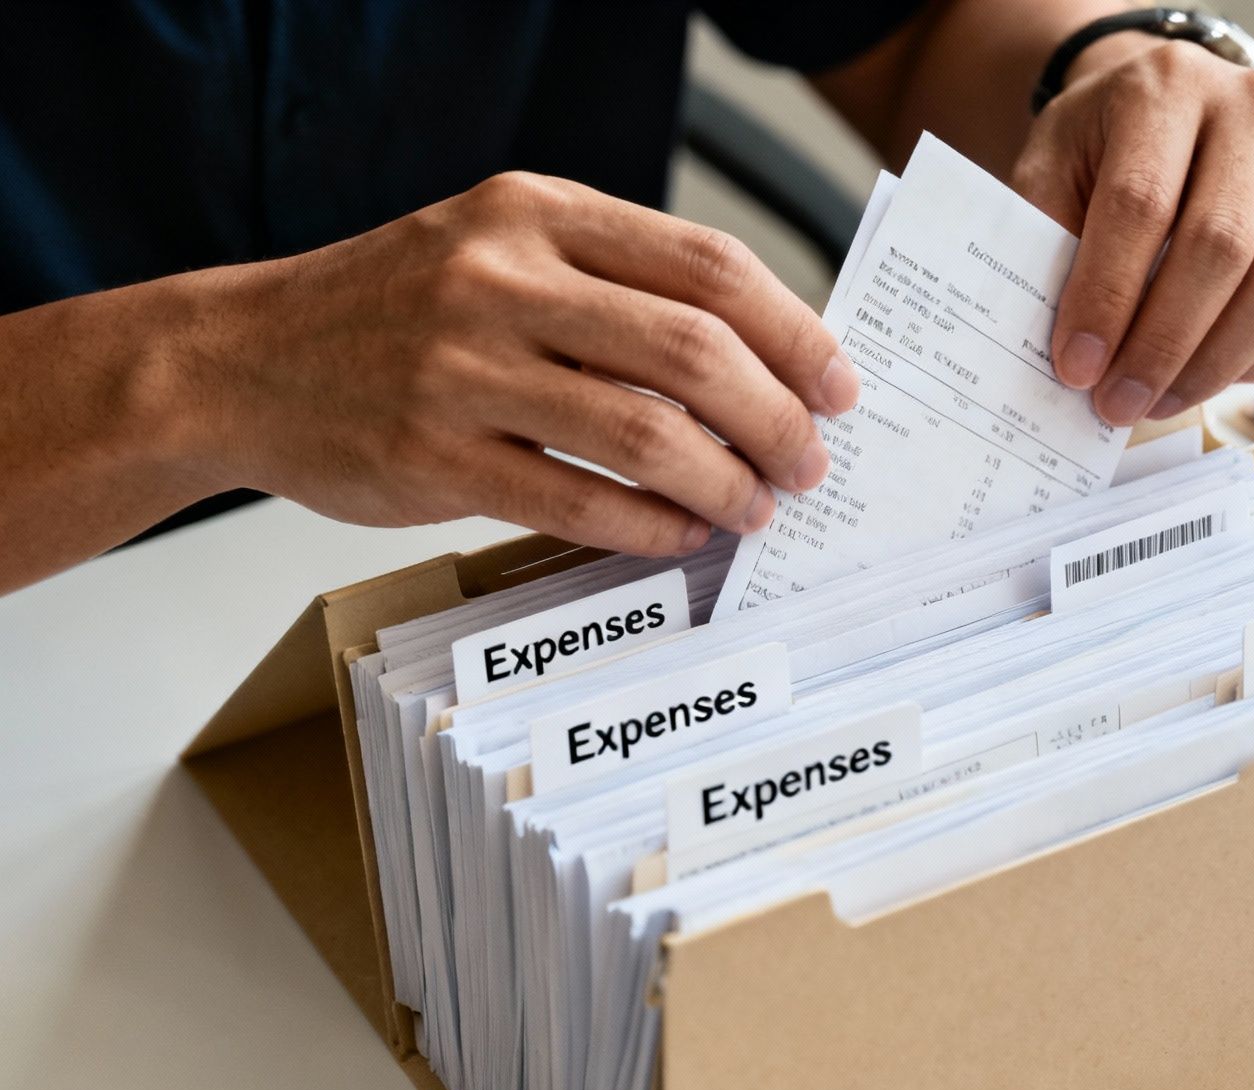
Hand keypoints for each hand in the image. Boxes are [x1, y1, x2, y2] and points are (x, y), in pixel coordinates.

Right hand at [187, 172, 858, 553]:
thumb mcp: (499, 250)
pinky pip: (578, 500)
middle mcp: (503, 277)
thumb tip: (760, 358)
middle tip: (809, 462)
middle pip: (695, 349)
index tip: (838, 383)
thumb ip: (613, 285)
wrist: (237, 360)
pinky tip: (682, 534)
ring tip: (756, 508)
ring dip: (725, 481)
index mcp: (537, 212)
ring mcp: (463, 368)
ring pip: (646, 431)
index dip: (796, 331)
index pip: (709, 265)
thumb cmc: (393, 311)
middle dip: (777, 417)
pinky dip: (650, 525)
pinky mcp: (433, 456)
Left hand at [1012, 39, 1253, 425]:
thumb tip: (1072, 354)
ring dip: (1216, 364)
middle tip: (1118, 404)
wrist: (1178, 112)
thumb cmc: (1107, 149)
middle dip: (1163, 345)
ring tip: (1160, 400)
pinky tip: (1218, 376)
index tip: (1077, 367)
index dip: (1108, 296)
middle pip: (1222, 248)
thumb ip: (1051, 243)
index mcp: (1169, 85)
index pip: (1142, 203)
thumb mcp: (1053, 168)